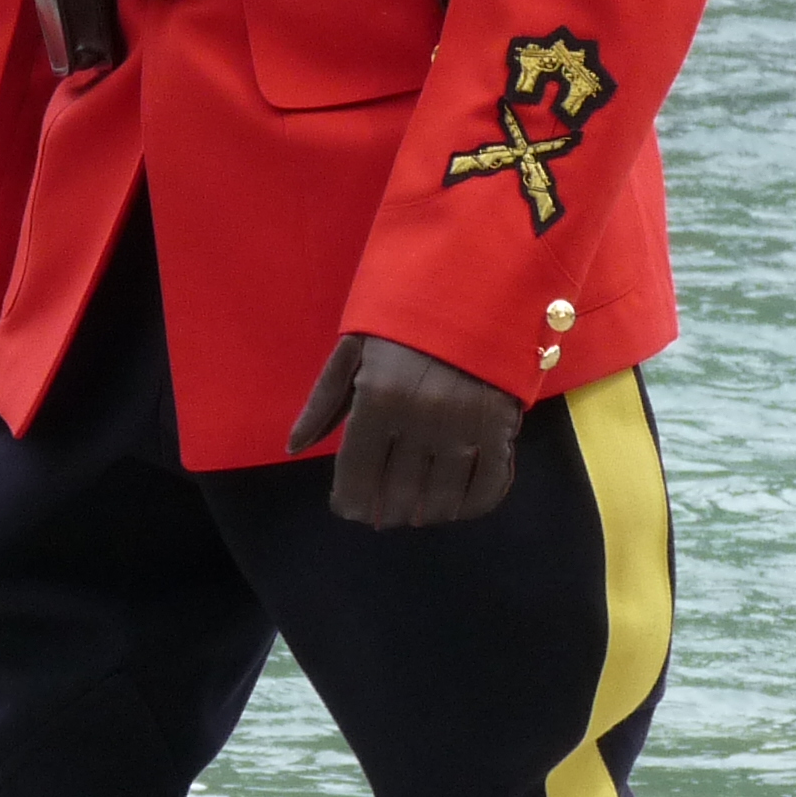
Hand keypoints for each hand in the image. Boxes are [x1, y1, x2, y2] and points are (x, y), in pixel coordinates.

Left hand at [284, 333, 522, 527]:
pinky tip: (457, 504)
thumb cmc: (404, 318)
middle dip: (386, 511)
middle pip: (398, 496)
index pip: (356, 477)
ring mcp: (464, 427)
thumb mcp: (354, 349)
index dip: (350, 502)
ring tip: (418, 510)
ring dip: (426, 514)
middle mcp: (419, 420)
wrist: (474, 282)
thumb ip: (323, 402)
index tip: (349, 507)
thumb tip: (294, 448)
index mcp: (377, 399)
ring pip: (442, 500)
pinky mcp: (501, 427)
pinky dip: (471, 505)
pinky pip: (488, 486)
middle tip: (383, 512)